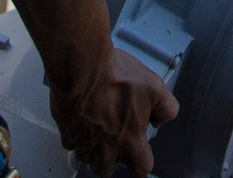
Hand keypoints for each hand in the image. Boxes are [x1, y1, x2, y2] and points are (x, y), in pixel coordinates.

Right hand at [51, 47, 178, 177]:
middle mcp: (106, 147)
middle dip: (109, 159)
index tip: (138, 155)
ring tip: (95, 128)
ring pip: (86, 157)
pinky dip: (74, 134)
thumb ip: (166, 108)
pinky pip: (69, 141)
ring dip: (90, 147)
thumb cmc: (116, 76)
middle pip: (106, 170)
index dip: (140, 162)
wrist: (85, 65)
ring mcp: (84, 140)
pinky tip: (80, 118)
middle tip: (112, 140)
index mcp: (130, 141)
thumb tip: (160, 120)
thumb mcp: (154, 87)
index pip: (141, 169)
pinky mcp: (66, 129)